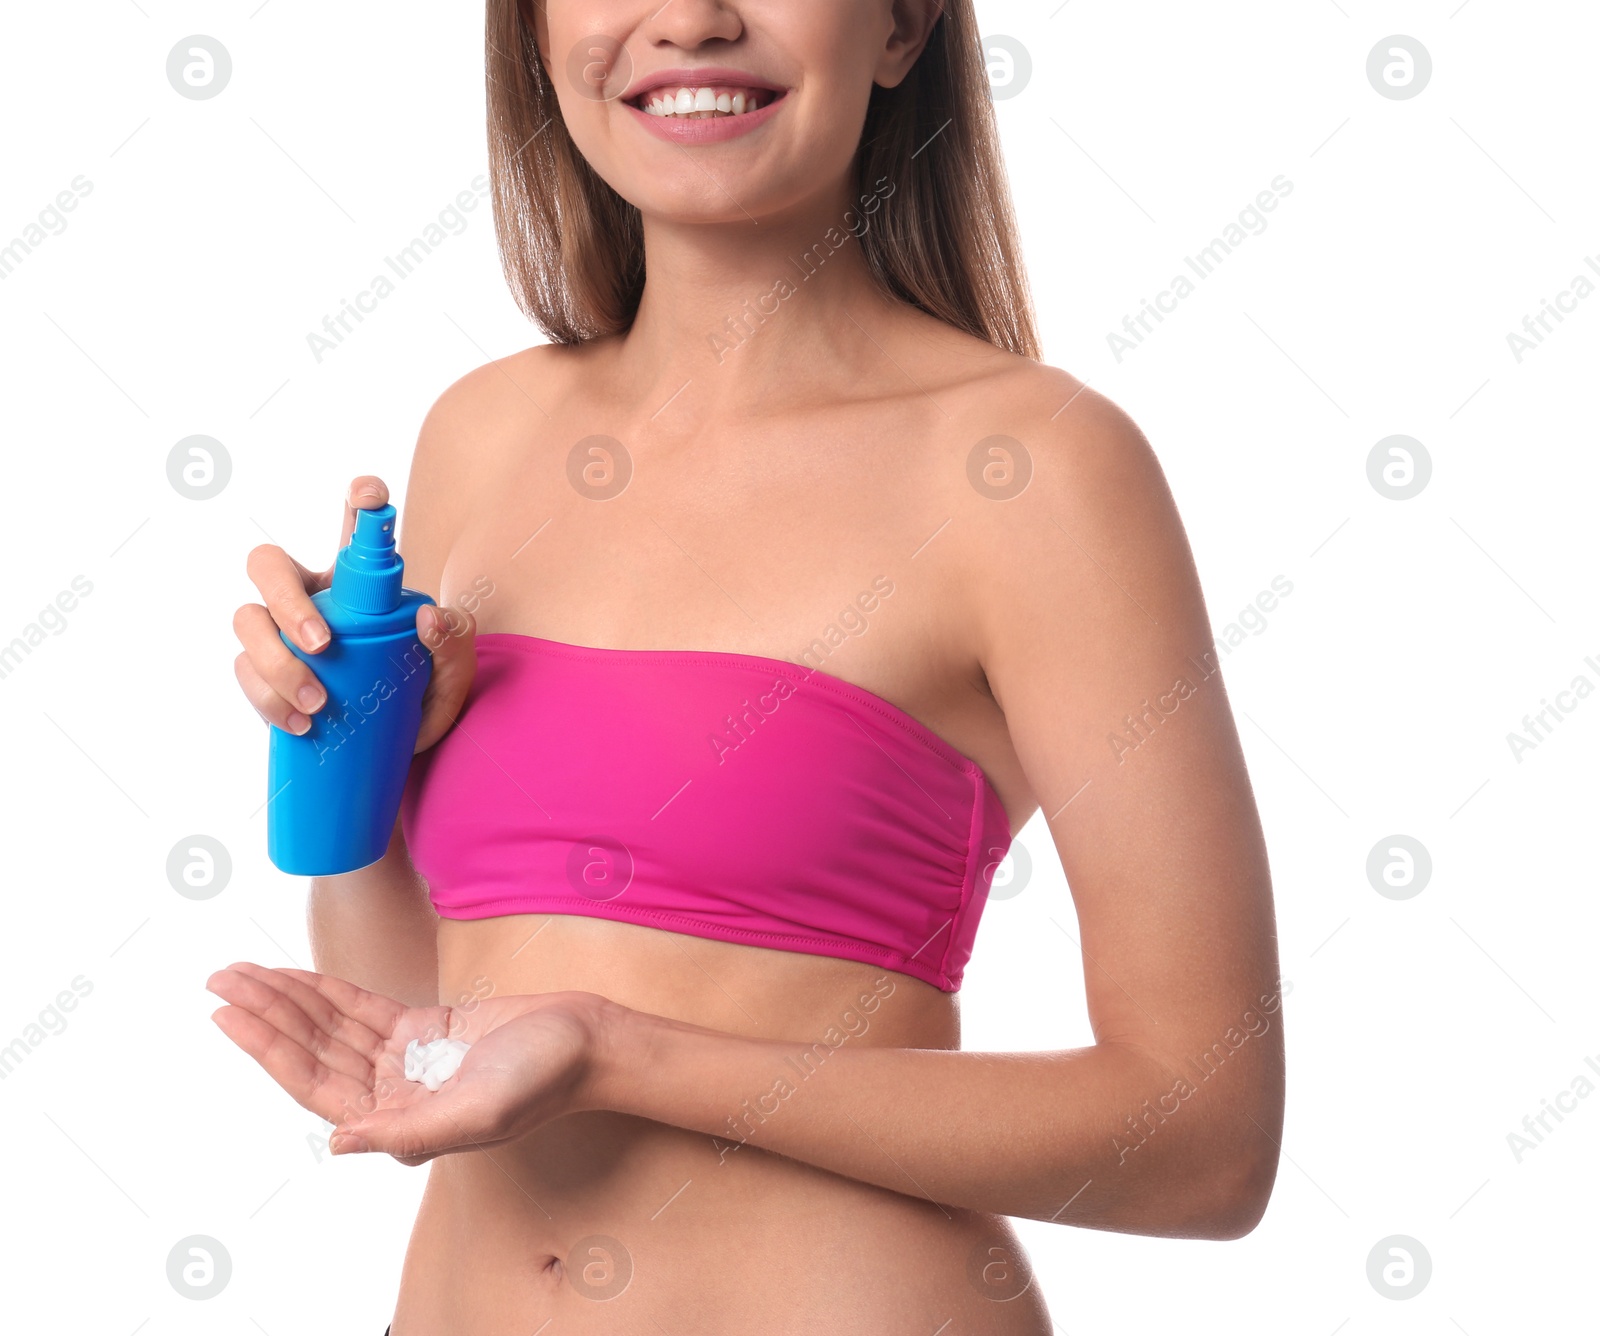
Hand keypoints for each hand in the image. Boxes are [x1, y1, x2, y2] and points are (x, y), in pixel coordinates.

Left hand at [205, 962, 614, 1165]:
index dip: (268, 1046)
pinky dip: (327, 992)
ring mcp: (406, 1061)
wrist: (587, 1043)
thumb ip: (407, 1132)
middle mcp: (392, 1094)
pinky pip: (363, 1011)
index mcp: (398, 1122)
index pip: (314, 1081)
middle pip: (313, 1049)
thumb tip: (338, 1143)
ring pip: (331, 1027)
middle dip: (266, 1013)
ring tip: (243, 972)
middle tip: (220, 978)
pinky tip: (298, 977)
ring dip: (288, 999)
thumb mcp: (478, 1111)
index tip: (228, 1014)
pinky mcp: (425, 1032)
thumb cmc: (543, 1080)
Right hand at [232, 474, 475, 751]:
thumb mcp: (452, 676)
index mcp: (354, 584)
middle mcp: (309, 598)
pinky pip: (245, 673)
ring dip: (277, 661)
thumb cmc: (422, 700)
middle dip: (287, 600)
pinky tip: (300, 722)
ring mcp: (278, 635)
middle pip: (268, 565)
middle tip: (323, 644)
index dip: (358, 501)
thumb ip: (454, 643)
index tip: (371, 495)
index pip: (351, 528)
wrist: (394, 753)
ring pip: (247, 620)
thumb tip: (427, 618)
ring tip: (318, 704)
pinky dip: (268, 698)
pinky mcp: (261, 676)